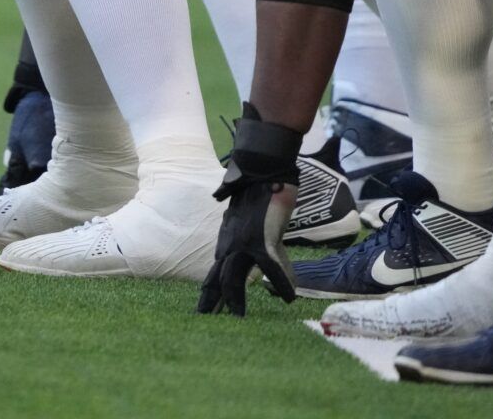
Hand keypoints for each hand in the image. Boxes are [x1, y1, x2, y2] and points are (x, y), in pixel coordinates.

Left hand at [197, 176, 296, 315]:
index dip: (211, 292)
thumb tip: (276, 282)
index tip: (205, 310)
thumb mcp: (259, 231)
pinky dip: (280, 283)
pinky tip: (287, 298)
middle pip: (217, 279)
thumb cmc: (262, 198)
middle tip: (205, 320)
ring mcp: (243, 243)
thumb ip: (266, 255)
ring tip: (237, 318)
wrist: (263, 173)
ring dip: (234, 300)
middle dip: (211, 301)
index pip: (215, 274)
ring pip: (232, 278)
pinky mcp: (261, 239)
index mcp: (227, 243)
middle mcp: (229, 245)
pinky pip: (270, 267)